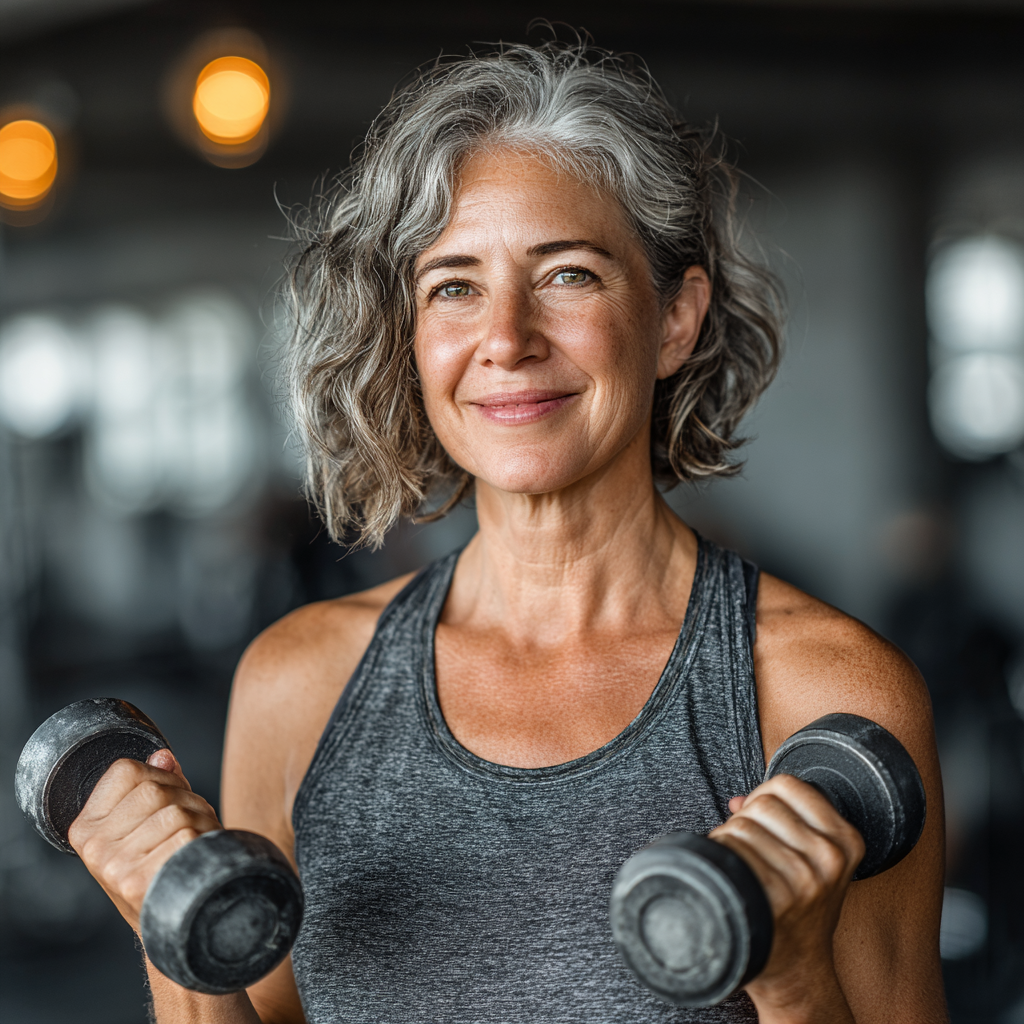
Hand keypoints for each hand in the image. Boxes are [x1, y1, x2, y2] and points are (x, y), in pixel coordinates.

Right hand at [67, 750, 221, 932]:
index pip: (125, 771)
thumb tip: (163, 755)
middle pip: (154, 789)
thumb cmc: (160, 866)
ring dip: (200, 819)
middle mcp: (93, 848)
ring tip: (195, 841)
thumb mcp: (146, 825)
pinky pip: (186, 836)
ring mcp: (113, 867)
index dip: (159, 775)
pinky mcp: (139, 882)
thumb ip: (153, 784)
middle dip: (185, 798)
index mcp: (86, 828)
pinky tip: (198, 855)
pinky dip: (204, 838)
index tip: (167, 798)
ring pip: (175, 811)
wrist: (172, 922)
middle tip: (190, 823)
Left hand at [709, 774, 864, 1012]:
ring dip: (728, 839)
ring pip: (744, 825)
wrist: (799, 971)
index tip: (760, 820)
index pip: (788, 785)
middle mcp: (831, 856)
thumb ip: (785, 822)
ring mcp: (808, 877)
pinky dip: (721, 857)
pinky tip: (730, 876)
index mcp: (846, 839)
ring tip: (737, 864)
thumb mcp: (814, 862)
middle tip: (745, 847)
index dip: (763, 796)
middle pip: (762, 803)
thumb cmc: (800, 910)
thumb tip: (738, 801)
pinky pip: (735, 852)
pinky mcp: (780, 897)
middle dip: (744, 820)